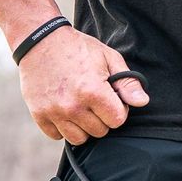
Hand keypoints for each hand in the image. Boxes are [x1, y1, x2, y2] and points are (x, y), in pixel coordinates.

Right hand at [18, 26, 148, 143]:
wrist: (40, 41)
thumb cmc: (78, 48)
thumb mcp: (108, 58)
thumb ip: (127, 82)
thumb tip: (142, 102)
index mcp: (93, 91)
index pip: (117, 121)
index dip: (118, 110)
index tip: (111, 98)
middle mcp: (73, 106)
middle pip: (100, 131)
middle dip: (101, 118)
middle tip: (93, 99)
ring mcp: (54, 112)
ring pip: (79, 139)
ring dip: (83, 126)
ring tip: (80, 106)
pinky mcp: (39, 115)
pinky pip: (57, 136)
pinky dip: (62, 127)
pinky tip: (64, 109)